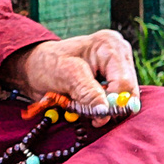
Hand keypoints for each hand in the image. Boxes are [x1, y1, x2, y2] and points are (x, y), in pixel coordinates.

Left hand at [0, 31, 138, 122]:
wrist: (35, 69)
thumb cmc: (47, 64)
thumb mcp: (65, 75)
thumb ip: (86, 92)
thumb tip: (105, 111)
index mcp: (110, 45)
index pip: (123, 83)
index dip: (113, 104)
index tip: (96, 118)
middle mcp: (120, 54)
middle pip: (128, 92)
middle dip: (108, 106)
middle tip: (88, 116)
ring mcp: (119, 68)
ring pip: (123, 100)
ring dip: (103, 109)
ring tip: (82, 106)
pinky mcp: (114, 80)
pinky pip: (116, 102)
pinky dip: (101, 108)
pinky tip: (87, 105)